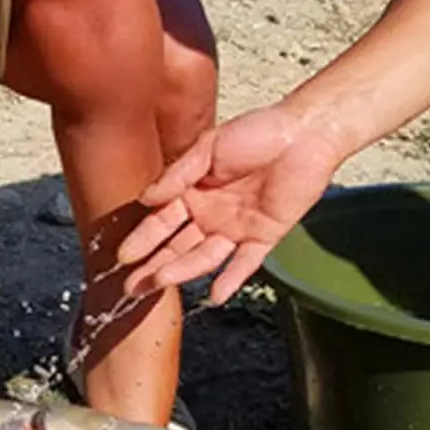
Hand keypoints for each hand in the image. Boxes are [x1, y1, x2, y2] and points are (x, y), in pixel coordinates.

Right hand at [116, 104, 345, 303]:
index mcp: (193, 193)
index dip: (142, 240)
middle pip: (177, 246)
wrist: (305, 134)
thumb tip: (145, 199)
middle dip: (153, 265)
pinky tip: (214, 297)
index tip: (123, 257)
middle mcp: (210, 215)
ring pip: (204, 257)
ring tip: (159, 281)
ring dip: (182, 270)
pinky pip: (245, 264)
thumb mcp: (209, 147)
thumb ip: (178, 174)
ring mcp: (236, 228)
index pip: (161, 222)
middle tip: (131, 286)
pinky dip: (231, 280)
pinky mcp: (264, 237)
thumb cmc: (257, 132)